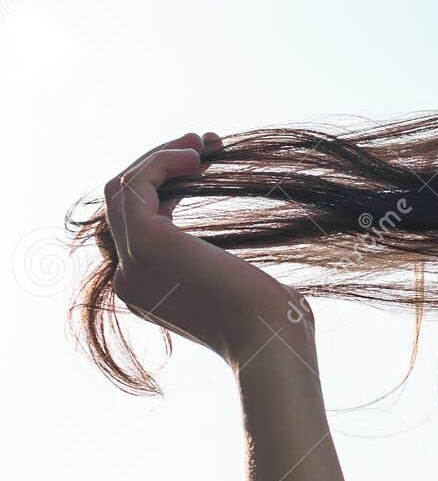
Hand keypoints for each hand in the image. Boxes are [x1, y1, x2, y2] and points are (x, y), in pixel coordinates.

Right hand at [104, 131, 314, 372]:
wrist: (272, 339)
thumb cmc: (273, 317)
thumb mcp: (237, 282)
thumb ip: (214, 257)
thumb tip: (219, 231)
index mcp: (148, 288)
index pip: (139, 222)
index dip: (167, 185)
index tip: (207, 161)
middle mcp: (130, 277)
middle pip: (125, 203)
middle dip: (161, 165)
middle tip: (205, 143)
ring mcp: (132, 262)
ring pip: (122, 189)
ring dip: (160, 157)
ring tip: (202, 142)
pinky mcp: (147, 243)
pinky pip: (133, 186)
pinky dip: (160, 161)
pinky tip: (196, 156)